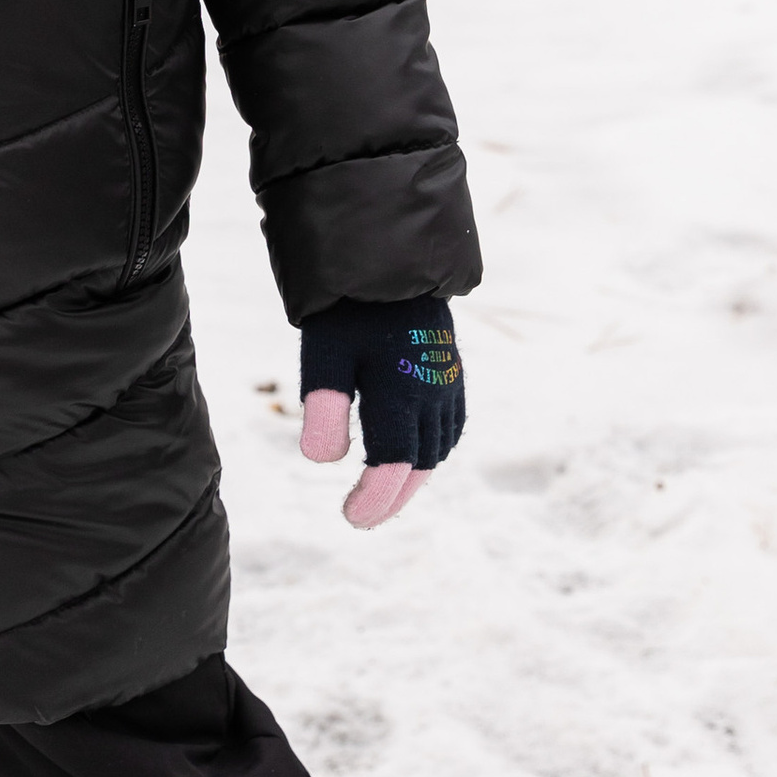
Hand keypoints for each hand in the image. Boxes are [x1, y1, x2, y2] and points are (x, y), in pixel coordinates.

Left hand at [297, 298, 464, 530]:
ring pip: (437, 449)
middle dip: (391, 497)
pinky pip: (450, 427)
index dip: (374, 498)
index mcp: (402, 393)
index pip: (392, 465)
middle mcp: (433, 395)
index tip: (351, 517)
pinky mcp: (453, 374)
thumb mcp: (325, 351)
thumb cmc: (350, 308)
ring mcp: (448, 385)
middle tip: (360, 517)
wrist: (393, 259)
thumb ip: (324, 404)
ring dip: (412, 477)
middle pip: (418, 466)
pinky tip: (411, 454)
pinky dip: (432, 451)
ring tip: (381, 493)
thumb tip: (324, 461)